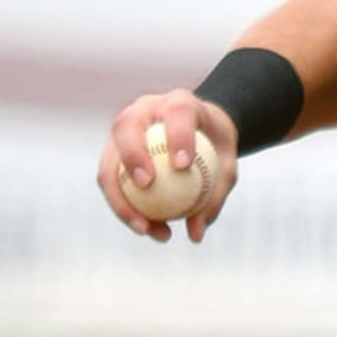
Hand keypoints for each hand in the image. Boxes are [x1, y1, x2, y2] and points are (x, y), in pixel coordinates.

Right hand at [95, 88, 239, 242]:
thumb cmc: (216, 147)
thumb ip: (216, 195)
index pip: (177, 113)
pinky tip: (145, 229)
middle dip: (132, 156)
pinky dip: (125, 206)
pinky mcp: (113, 151)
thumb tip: (196, 233)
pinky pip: (112, 181)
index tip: (184, 166)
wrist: (201, 133)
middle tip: (147, 186)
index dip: (178, 137)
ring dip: (121, 197)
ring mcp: (123, 130)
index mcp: (178, 102)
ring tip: (145, 228)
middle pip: (128, 127)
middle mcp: (144, 110)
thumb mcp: (226, 167)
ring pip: (110, 161)